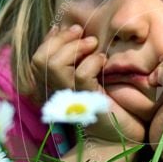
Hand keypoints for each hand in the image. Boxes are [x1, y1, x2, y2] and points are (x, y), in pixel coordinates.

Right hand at [31, 24, 144, 144]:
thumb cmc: (112, 102)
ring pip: (54, 65)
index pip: (37, 60)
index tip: (67, 29)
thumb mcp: (90, 75)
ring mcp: (69, 100)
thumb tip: (65, 30)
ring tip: (94, 45)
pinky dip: (93, 62)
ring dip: (75, 48)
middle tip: (83, 34)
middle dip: (62, 40)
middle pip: (40, 60)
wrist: (125, 132)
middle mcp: (56, 94)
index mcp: (54, 87)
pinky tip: (104, 62)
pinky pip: (81, 75)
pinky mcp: (86, 103)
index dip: (49, 40)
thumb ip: (77, 58)